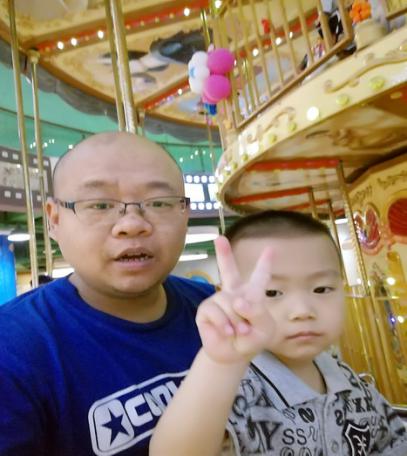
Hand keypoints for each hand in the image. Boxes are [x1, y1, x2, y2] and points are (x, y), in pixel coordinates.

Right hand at [196, 236, 274, 363]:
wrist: (233, 355)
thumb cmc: (251, 339)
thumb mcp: (264, 329)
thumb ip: (257, 312)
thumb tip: (237, 301)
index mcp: (252, 294)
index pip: (260, 276)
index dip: (264, 262)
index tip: (270, 248)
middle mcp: (234, 293)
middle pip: (228, 269)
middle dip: (223, 253)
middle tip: (219, 238)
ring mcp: (218, 300)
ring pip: (229, 301)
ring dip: (237, 321)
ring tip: (239, 332)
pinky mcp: (206, 310)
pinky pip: (216, 312)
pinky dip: (225, 325)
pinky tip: (228, 332)